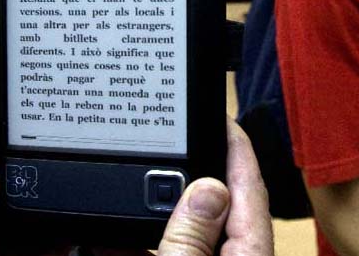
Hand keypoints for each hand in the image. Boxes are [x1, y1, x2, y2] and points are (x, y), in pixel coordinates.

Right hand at [95, 120, 272, 255]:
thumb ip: (192, 240)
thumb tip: (206, 190)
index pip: (250, 190)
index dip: (237, 147)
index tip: (221, 116)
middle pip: (219, 206)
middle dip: (193, 172)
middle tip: (172, 138)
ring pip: (186, 233)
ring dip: (157, 212)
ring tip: (132, 185)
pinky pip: (162, 255)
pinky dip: (136, 246)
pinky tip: (108, 239)